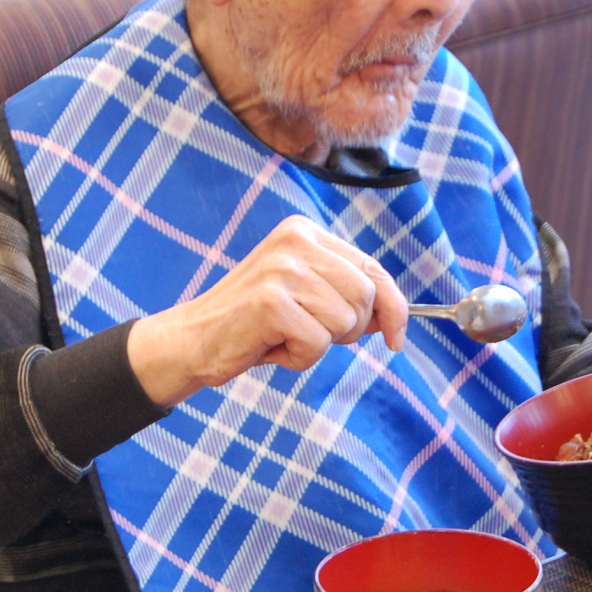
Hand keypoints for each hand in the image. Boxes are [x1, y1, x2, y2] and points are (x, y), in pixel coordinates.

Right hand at [127, 215, 407, 406]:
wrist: (193, 340)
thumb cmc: (254, 323)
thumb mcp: (306, 296)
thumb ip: (346, 295)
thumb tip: (396, 318)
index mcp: (305, 233)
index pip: (372, 268)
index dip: (394, 307)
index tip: (397, 338)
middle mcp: (295, 242)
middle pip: (366, 296)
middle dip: (349, 329)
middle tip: (309, 333)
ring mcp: (282, 270)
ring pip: (344, 322)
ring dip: (319, 344)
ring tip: (283, 336)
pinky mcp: (271, 302)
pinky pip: (317, 344)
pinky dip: (299, 358)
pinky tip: (270, 346)